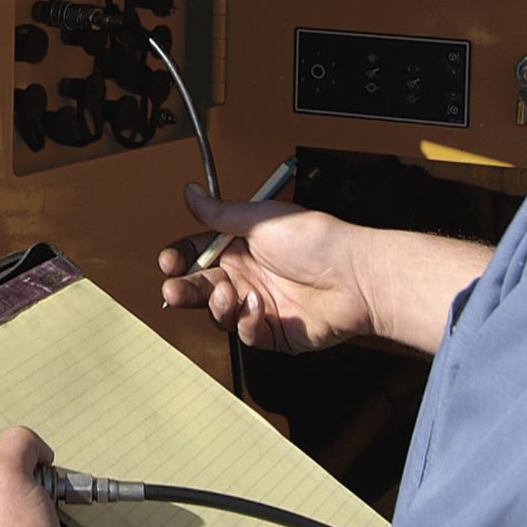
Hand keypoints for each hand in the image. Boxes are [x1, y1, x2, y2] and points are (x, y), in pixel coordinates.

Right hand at [157, 184, 378, 352]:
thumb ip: (221, 212)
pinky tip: (261, 307)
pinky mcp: (275, 333)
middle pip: (202, 287)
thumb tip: (191, 192)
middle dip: (184, 289)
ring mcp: (260, 306)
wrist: (357, 277)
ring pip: (219, 314)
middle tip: (174, 289)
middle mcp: (248, 276)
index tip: (169, 262)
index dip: (180, 258)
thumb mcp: (262, 220)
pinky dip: (249, 322)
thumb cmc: (319, 241)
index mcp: (242, 246)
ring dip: (218, 305)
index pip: (198, 253)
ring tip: (230, 293)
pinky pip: (247, 334)